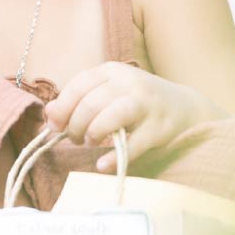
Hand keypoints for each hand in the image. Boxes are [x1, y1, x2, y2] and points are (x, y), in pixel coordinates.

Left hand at [44, 62, 225, 171]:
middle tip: (76, 139)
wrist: (186, 108)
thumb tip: (49, 114)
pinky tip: (102, 164)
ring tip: (91, 143)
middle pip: (91, 102)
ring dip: (93, 133)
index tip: (54, 125)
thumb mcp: (109, 92)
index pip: (80, 84)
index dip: (62, 106)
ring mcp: (147, 104)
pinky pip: (134, 144)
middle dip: (76, 125)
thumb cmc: (137, 102)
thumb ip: (80, 100)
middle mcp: (130, 82)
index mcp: (112, 71)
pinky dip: (115, 156)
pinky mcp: (160, 128)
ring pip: (112, 115)